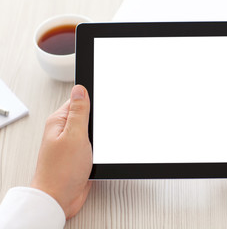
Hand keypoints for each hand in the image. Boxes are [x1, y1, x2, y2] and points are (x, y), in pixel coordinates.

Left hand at [31, 85, 91, 218]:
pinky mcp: (80, 156)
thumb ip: (79, 112)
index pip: (78, 101)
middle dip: (98, 122)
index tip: (104, 105)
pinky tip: (101, 152)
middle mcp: (64, 131)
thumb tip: (80, 89)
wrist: (60, 199)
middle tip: (101, 131)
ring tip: (99, 145)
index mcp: (59, 122)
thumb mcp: (74, 135)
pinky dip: (100, 148)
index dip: (92, 101)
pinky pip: (94, 146)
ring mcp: (72, 144)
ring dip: (100, 137)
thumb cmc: (61, 171)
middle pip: (87, 116)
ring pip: (93, 132)